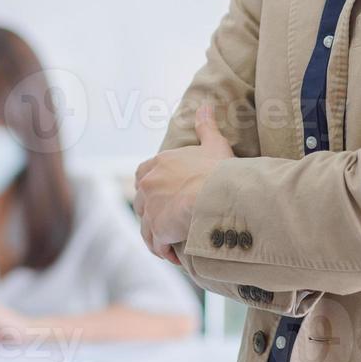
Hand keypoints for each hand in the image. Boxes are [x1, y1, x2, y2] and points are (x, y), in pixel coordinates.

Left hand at [134, 104, 233, 265]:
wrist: (218, 193)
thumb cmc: (219, 169)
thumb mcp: (214, 144)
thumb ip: (206, 126)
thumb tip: (206, 106)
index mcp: (159, 163)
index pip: (142, 174)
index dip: (150, 187)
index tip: (163, 197)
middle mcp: (149, 183)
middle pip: (141, 203)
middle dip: (153, 214)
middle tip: (172, 223)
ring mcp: (151, 207)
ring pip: (146, 226)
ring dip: (157, 237)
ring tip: (173, 245)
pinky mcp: (157, 229)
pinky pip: (156, 244)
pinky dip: (164, 251)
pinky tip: (176, 255)